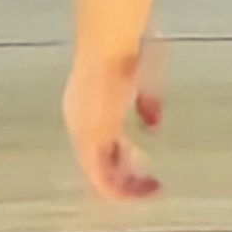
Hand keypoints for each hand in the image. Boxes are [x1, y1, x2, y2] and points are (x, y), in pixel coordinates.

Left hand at [64, 38, 163, 199]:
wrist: (111, 41)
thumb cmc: (126, 50)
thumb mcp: (143, 79)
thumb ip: (147, 104)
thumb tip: (153, 125)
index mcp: (87, 106)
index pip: (103, 141)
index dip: (125, 156)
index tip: (145, 164)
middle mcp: (79, 122)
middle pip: (99, 162)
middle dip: (127, 175)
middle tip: (151, 185)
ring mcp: (81, 132)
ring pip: (99, 175)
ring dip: (126, 186)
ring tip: (150, 189)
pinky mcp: (89, 140)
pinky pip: (101, 178)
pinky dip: (122, 188)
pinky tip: (141, 189)